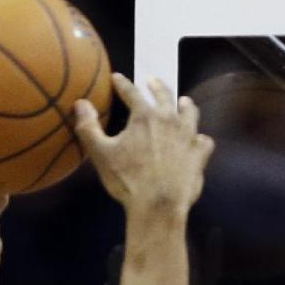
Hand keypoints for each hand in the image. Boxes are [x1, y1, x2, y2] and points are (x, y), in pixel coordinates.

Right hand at [74, 74, 212, 215]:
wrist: (158, 206)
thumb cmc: (128, 180)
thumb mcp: (101, 154)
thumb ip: (89, 128)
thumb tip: (80, 103)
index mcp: (145, 116)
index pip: (132, 92)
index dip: (122, 84)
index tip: (117, 78)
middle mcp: (169, 119)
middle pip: (165, 95)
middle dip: (156, 86)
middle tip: (152, 82)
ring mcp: (188, 136)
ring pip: (190, 113)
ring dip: (185, 105)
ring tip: (183, 102)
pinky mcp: (200, 156)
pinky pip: (204, 142)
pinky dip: (200, 139)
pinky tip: (198, 141)